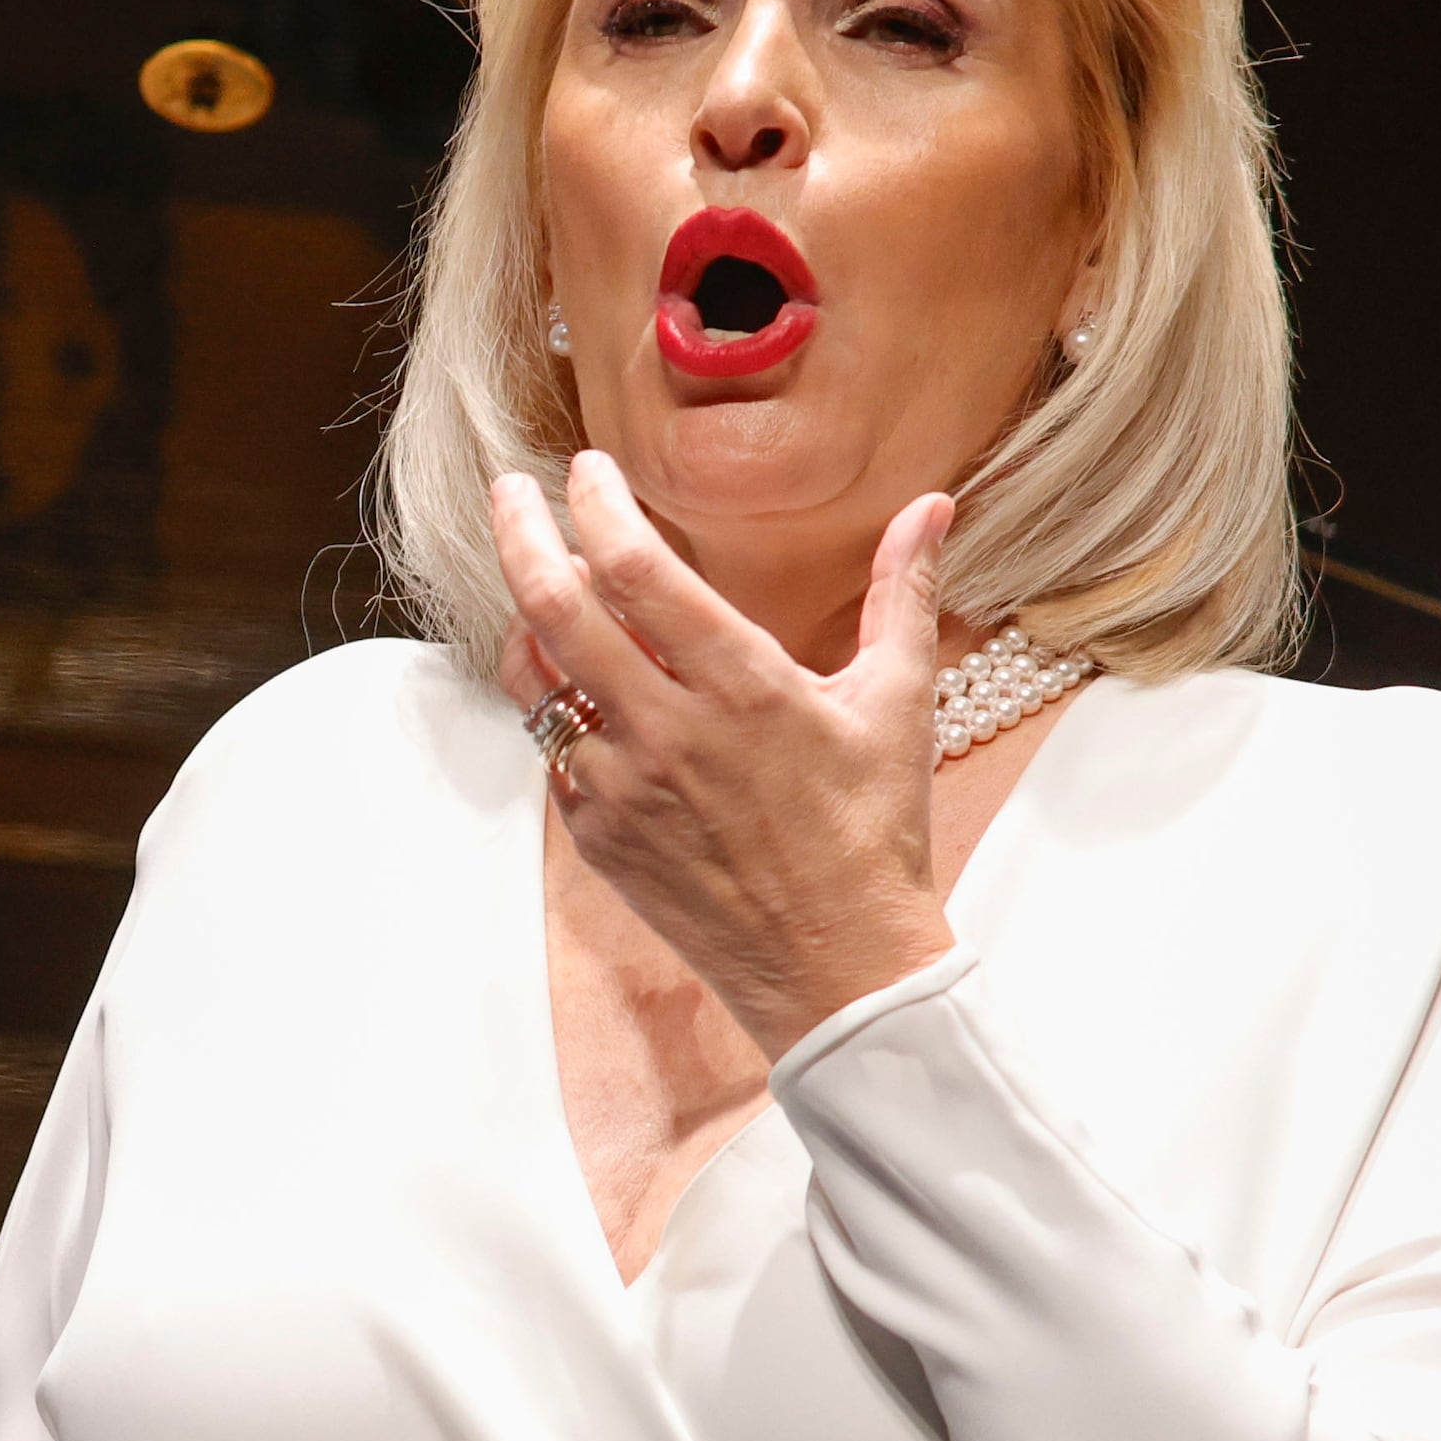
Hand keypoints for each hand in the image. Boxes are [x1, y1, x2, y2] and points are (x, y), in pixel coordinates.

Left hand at [491, 452, 960, 1056]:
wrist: (837, 970)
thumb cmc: (874, 836)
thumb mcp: (898, 704)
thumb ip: (902, 594)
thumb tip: (930, 508)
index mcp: (741, 687)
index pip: (635, 568)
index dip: (595, 505)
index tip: (586, 470)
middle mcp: (666, 732)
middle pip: (554, 607)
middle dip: (519, 533)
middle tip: (510, 492)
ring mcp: (620, 788)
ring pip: (534, 680)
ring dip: (525, 620)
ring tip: (536, 583)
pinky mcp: (597, 836)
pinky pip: (549, 750)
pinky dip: (551, 703)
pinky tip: (573, 681)